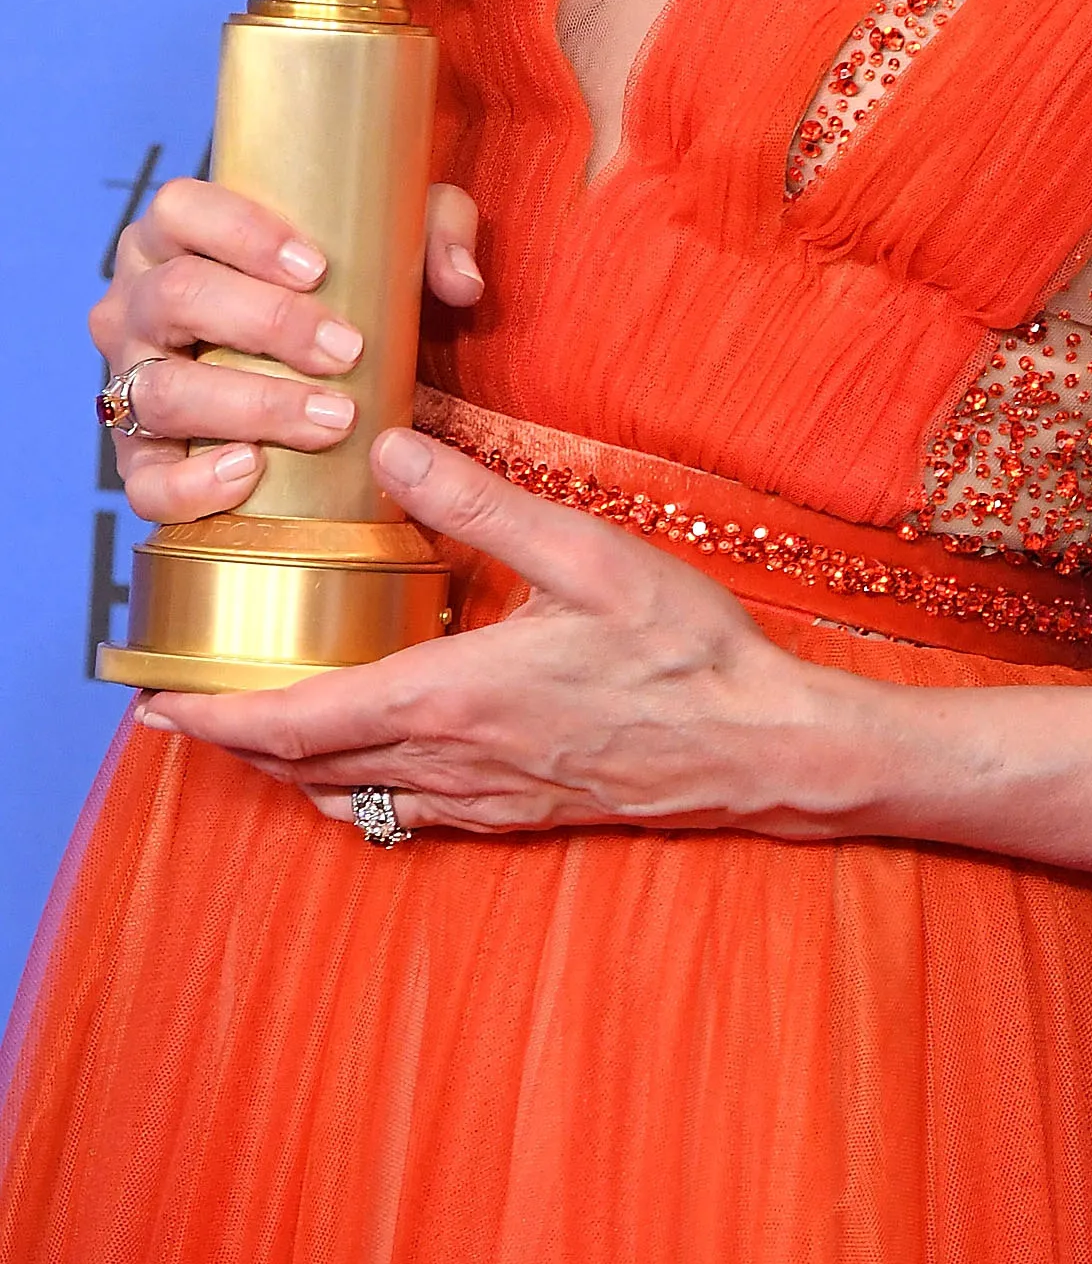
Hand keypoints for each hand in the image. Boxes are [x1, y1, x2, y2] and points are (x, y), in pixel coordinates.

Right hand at [92, 179, 485, 523]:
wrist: (316, 368)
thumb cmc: (343, 286)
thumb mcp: (395, 237)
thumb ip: (436, 232)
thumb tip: (462, 283)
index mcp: (176, 234)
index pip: (179, 209)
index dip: (240, 233)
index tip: (318, 268)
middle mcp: (138, 300)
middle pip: (176, 296)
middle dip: (268, 324)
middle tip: (349, 352)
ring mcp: (128, 379)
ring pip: (161, 389)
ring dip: (250, 405)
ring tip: (331, 421)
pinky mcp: (140, 454)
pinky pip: (141, 480)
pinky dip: (190, 484)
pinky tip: (253, 473)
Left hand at [140, 428, 884, 839]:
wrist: (762, 745)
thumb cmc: (684, 649)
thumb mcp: (586, 555)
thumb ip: (481, 503)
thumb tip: (391, 448)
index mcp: (451, 696)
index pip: (296, 720)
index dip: (215, 717)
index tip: (156, 702)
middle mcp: (450, 763)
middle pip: (304, 770)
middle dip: (235, 741)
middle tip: (185, 707)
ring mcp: (482, 800)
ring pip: (348, 799)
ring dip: (290, 767)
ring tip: (259, 723)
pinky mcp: (515, 815)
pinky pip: (402, 813)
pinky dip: (353, 787)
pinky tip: (369, 752)